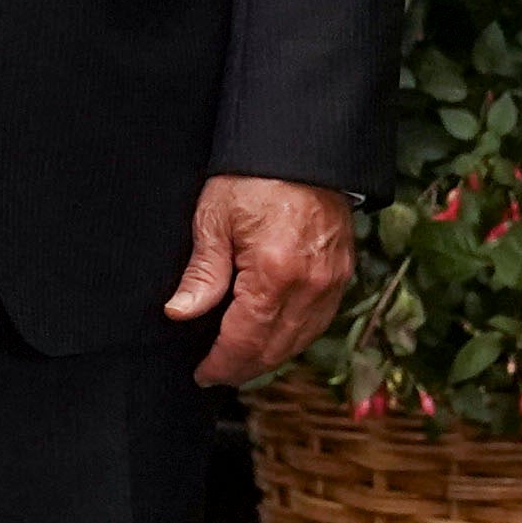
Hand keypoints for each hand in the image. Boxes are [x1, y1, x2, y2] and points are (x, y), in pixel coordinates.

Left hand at [166, 175, 355, 387]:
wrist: (303, 149)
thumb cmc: (253, 177)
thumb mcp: (214, 219)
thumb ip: (202, 273)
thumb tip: (180, 312)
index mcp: (274, 272)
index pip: (246, 339)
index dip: (223, 363)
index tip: (203, 373)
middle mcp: (310, 284)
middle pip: (275, 348)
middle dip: (244, 368)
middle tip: (217, 373)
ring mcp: (331, 281)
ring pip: (300, 340)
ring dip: (269, 357)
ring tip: (240, 362)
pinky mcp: (342, 273)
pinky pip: (319, 321)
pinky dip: (294, 337)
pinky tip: (274, 338)